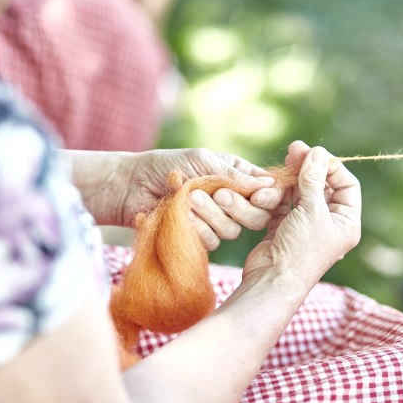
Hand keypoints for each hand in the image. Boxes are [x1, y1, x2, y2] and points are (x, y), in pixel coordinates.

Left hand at [122, 148, 283, 248]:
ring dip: (211, 215)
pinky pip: (210, 242)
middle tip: (217, 194)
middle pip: (256, 217)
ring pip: (232, 231)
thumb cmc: (167, 165)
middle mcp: (230, 202)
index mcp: (236, 178)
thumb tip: (269, 184)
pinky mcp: (199, 239)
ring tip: (189, 199)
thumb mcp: (203, 161)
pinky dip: (196, 228)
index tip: (258, 196)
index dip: (268, 197)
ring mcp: (215, 222)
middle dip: (237, 207)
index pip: (266, 193)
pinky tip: (181, 214)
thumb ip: (234, 175)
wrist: (133, 186)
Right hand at [243, 141, 361, 289]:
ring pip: (301, 193)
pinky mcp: (284, 229)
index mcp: (345, 222)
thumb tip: (317, 152)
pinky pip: (284, 204)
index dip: (332, 167)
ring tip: (282, 162)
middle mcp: (328, 224)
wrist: (272, 280)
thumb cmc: (300, 249)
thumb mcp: (312, 210)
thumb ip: (314, 179)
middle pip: (322, 186)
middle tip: (293, 149)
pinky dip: (278, 193)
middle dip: (309, 167)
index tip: (314, 154)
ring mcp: (305, 226)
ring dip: (291, 179)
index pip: (346, 185)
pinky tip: (272, 182)